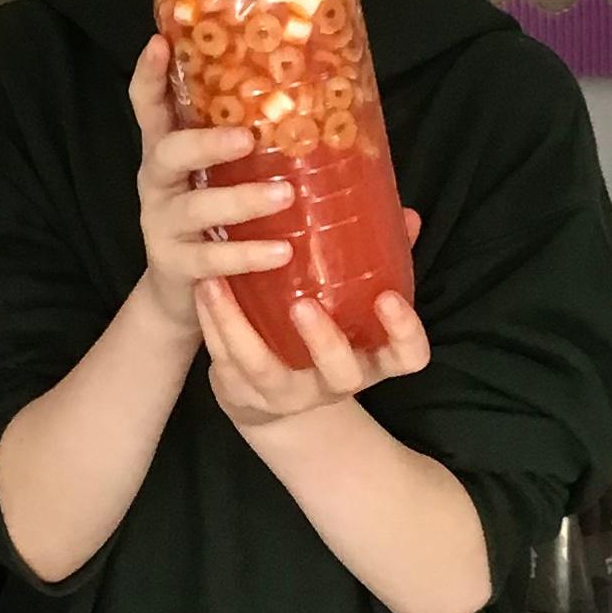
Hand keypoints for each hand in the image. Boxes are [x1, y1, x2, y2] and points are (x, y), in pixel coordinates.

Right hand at [129, 39, 293, 334]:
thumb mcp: (234, 182)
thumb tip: (368, 139)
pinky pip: (210, 259)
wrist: (187, 299)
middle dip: (206, 142)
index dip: (148, 76)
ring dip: (241, 200)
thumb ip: (278, 159)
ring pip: (195, 207)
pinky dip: (246, 255)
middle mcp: (159, 183)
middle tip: (247, 136)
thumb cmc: (222, 223)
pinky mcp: (176, 266)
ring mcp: (162, 225)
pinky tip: (280, 253)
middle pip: (168, 152)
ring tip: (284, 195)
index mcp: (172, 151)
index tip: (159, 44)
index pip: (150, 106)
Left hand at [196, 267, 428, 429]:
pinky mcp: (244, 393)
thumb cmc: (321, 336)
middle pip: (341, 373)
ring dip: (237, 325)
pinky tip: (204, 287)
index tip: (388, 297)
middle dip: (323, 341)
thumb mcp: (352, 307)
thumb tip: (406, 214)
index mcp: (371, 360)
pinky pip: (225, 362)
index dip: (403, 333)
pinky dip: (213, 323)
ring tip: (218, 280)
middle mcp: (333, 383)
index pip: (407, 357)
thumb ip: (379, 263)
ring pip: (263, 368)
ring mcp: (286, 394)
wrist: (268, 397)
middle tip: (303, 303)